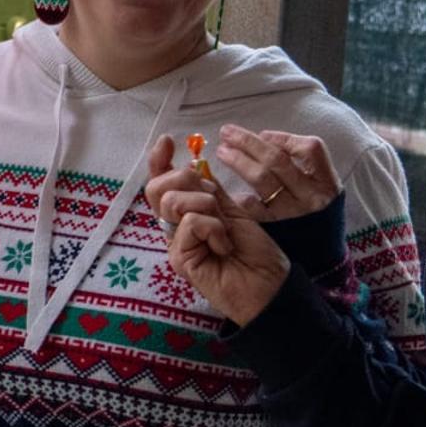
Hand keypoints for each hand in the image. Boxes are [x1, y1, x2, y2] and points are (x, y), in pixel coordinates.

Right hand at [145, 137, 289, 324]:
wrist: (268, 285)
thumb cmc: (253, 250)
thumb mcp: (232, 209)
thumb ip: (209, 189)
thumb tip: (192, 163)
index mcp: (186, 214)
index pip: (160, 183)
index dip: (159, 160)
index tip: (168, 141)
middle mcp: (175, 229)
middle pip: (157, 188)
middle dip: (187, 180)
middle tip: (213, 200)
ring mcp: (176, 245)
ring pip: (172, 201)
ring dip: (207, 206)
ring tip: (224, 229)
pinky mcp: (181, 260)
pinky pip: (190, 222)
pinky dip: (213, 227)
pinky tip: (224, 245)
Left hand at [215, 125, 340, 220]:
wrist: (322, 259)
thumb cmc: (316, 214)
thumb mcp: (321, 188)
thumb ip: (300, 166)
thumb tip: (263, 141)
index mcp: (327, 182)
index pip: (310, 150)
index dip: (285, 138)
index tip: (263, 134)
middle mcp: (311, 196)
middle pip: (278, 161)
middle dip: (250, 143)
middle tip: (227, 133)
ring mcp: (292, 213)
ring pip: (262, 180)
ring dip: (239, 161)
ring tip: (223, 152)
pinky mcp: (275, 229)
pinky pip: (253, 208)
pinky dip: (240, 196)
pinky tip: (226, 190)